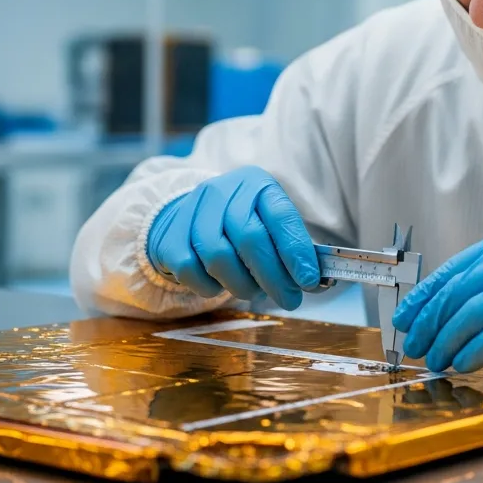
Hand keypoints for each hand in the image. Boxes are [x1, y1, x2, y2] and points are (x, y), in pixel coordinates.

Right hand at [146, 166, 319, 309]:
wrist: (190, 215)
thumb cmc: (242, 224)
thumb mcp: (270, 223)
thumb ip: (291, 248)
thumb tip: (313, 281)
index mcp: (256, 183)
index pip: (281, 217)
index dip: (296, 252)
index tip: (308, 281)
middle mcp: (222, 190)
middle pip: (250, 238)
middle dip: (273, 277)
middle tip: (289, 299)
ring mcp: (192, 210)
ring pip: (218, 257)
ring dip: (242, 285)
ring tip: (254, 292)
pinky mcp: (169, 235)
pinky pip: (190, 271)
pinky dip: (210, 288)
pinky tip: (221, 285)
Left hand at [394, 219, 482, 371]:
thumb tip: (463, 309)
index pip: (460, 266)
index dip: (427, 293)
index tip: (407, 315)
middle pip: (460, 289)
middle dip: (429, 320)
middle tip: (413, 344)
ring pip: (471, 311)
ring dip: (446, 340)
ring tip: (434, 360)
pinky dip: (472, 351)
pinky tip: (463, 364)